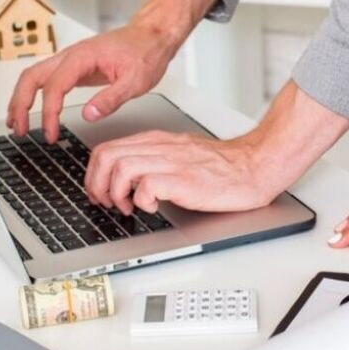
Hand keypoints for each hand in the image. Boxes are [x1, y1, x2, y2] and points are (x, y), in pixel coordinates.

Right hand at [6, 0, 216, 142]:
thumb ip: (111, 99)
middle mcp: (71, 56)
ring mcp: (71, 61)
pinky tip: (33, 110)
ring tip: (16, 124)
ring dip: (21, 99)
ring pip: (34, 77)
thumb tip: (88, 115)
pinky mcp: (75, 67)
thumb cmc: (146, 52)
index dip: (48, 113)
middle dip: (20, 105)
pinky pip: (47, 80)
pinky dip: (35, 95)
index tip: (50, 134)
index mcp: (83, 57)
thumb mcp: (136, 80)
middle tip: (19, 130)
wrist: (152, 36)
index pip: (55, 87)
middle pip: (31, 77)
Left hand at [84, 130, 277, 214]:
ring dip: (116, 193)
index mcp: (158, 141)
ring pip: (121, 168)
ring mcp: (172, 163)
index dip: (95, 174)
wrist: (253, 166)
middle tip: (108, 202)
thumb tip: (130, 178)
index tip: (100, 192)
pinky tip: (154, 207)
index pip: (108, 148)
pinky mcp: (183, 180)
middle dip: (97, 184)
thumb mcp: (181, 154)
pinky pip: (147, 187)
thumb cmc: (223, 166)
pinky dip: (142, 201)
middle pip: (107, 156)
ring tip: (129, 207)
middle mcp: (161, 148)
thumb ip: (156, 159)